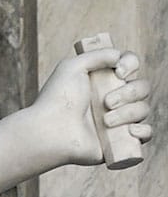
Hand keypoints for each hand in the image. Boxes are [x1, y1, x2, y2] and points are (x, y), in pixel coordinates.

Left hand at [34, 48, 152, 165]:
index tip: (120, 71)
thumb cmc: (58, 99)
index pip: (131, 66)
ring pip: (143, 110)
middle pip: (142, 88)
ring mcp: (117, 121)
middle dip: (129, 92)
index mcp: (104, 81)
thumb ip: (98, 54)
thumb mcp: (72, 66)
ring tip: (105, 122)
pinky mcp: (118, 142)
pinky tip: (129, 131)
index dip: (132, 64)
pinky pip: (146, 135)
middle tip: (106, 102)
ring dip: (129, 113)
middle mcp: (114, 100)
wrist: (50, 131)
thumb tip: (120, 56)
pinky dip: (143, 131)